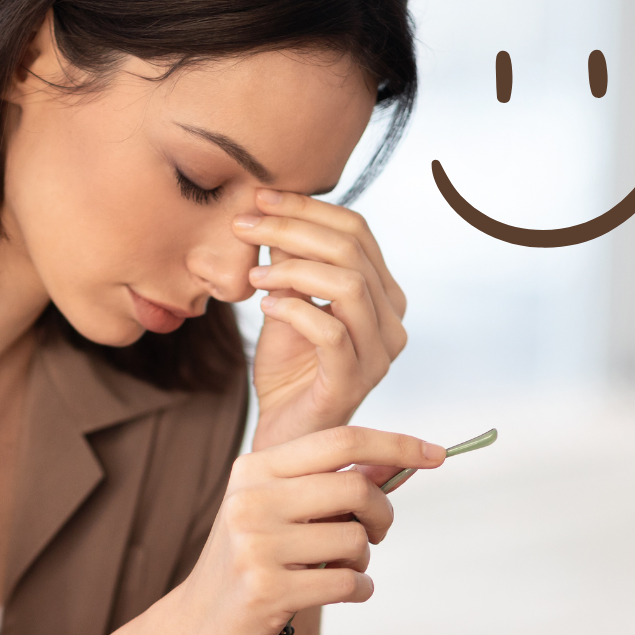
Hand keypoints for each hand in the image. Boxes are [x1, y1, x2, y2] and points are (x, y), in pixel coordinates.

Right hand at [164, 426, 443, 634]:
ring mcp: (256, 546)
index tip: (436, 454)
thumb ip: (328, 487)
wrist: (195, 630)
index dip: (396, 444)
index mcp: (254, 470)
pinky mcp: (267, 590)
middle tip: (376, 533)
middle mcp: (251, 500)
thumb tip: (392, 463)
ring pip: (354, 539)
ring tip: (340, 570)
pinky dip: (359, 589)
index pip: (340, 439)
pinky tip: (343, 592)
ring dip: (363, 560)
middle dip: (381, 514)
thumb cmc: (245, 567)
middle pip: (355, 487)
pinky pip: (348, 583)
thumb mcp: (277, 514)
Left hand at [235, 189, 407, 451]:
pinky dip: (293, 310)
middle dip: (292, 229)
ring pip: (348, 284)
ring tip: (253, 276)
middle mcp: (391, 322)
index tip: (259, 199)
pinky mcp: (354, 381)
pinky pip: (331, 331)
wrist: (283, 435)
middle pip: (352, 250)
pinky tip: (263, 309)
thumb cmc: (289, 373)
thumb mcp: (287, 305)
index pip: (357, 231)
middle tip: (243, 226)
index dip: (307, 208)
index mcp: (383, 296)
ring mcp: (378, 354)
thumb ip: (290, 264)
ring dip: (292, 268)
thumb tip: (272, 211)